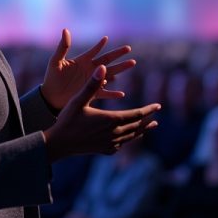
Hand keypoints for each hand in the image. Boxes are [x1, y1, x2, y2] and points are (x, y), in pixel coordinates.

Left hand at [41, 29, 136, 110]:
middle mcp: (90, 69)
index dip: (100, 45)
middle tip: (128, 48)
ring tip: (131, 63)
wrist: (51, 97)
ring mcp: (92, 81)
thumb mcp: (56, 61)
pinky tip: (122, 94)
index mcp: (83, 61)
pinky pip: (104, 93)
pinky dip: (113, 94)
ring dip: (120, 69)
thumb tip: (65, 30)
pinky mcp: (91, 93)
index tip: (106, 38)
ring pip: (110, 73)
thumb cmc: (52, 78)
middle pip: (107, 60)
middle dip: (118, 54)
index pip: (94, 51)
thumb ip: (63, 47)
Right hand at [43, 65, 159, 161]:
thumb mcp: (79, 99)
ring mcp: (110, 143)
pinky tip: (130, 138)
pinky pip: (122, 145)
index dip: (148, 110)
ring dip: (141, 130)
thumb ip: (92, 84)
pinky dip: (129, 139)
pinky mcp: (104, 149)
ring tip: (150, 126)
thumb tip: (103, 67)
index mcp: (111, 120)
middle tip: (156, 116)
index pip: (136, 114)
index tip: (158, 106)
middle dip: (147, 120)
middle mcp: (114, 133)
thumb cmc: (67, 119)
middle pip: (136, 126)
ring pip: (131, 137)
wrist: (59, 144)